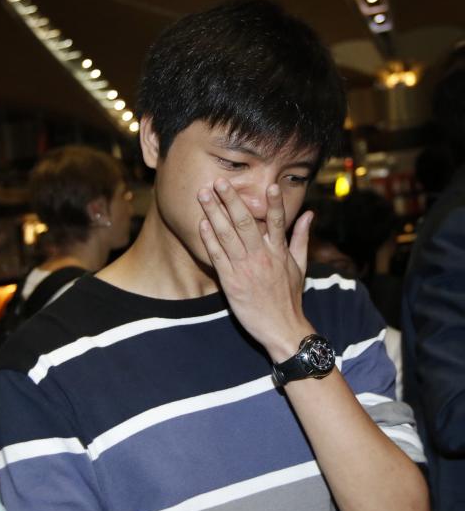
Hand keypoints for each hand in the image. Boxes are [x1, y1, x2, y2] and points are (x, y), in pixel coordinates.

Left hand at [197, 179, 313, 359]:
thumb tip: (309, 213)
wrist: (282, 328)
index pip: (278, 221)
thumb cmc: (289, 297)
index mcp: (279, 252)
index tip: (268, 184)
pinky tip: (201, 223)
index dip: (273, 202)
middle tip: (219, 181)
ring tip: (203, 195)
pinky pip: (217, 256)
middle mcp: (262, 257)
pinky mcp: (231, 282)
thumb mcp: (300, 265)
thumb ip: (301, 237)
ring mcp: (245, 268)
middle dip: (231, 200)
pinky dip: (209, 239)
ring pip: (227, 235)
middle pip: (246, 222)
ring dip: (214, 213)